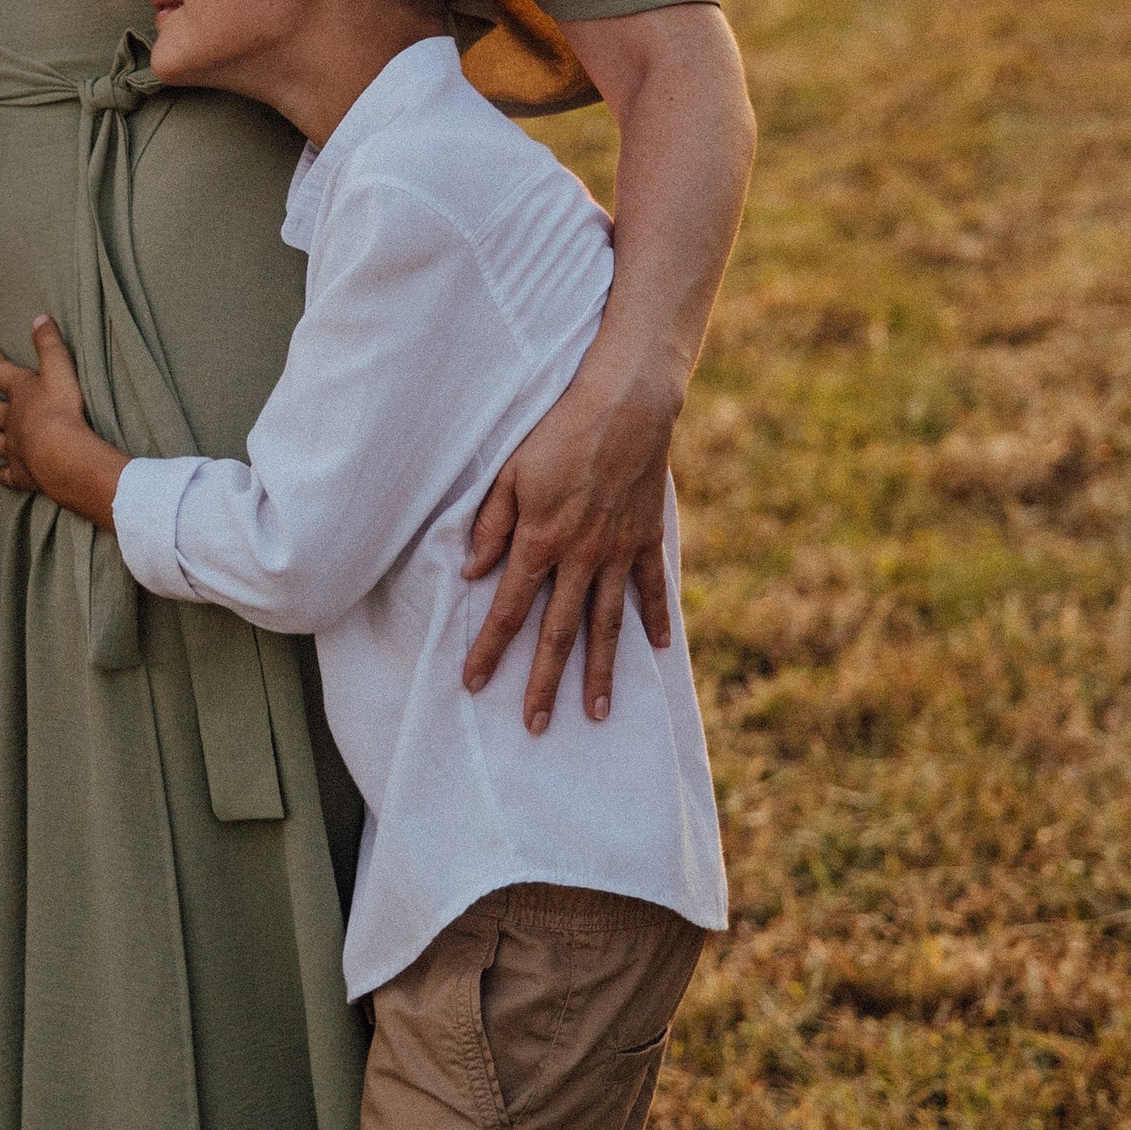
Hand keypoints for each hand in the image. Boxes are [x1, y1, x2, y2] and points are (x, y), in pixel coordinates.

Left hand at [0, 315, 128, 526]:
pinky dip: (2, 473)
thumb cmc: (62, 409)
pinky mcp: (22, 474)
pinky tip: (1, 472)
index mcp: (20, 392)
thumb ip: (50, 343)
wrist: (62, 455)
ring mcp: (13, 448)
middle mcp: (10, 420)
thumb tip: (40, 317)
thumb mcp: (60, 369)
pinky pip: (6, 474)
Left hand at [463, 350, 675, 731]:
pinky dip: (656, 620)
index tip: (473, 685)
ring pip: (607, 624)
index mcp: (539, 542)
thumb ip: (490, 525)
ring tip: (597, 713)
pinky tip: (659, 651)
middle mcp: (580, 557)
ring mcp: (618, 552)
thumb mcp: (509, 472)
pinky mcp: (646, 538)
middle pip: (559, 633)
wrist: (625, 403)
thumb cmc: (557, 431)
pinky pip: (651, 588)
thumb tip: (471, 573)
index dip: (489, 650)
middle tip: (535, 726)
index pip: (509, 610)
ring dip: (602, 672)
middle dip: (544, 683)